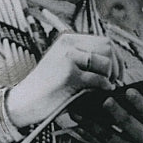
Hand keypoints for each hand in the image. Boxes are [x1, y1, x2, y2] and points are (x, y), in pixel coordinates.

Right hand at [5, 33, 120, 128]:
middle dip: (116, 67)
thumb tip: (116, 64)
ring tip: (105, 87)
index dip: (117, 58)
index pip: (104, 41)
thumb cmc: (48, 88)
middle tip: (114, 82)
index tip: (118, 74)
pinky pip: (98, 79)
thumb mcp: (65, 65)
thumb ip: (86, 59)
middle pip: (108, 48)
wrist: (24, 102)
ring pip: (105, 62)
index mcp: (68, 39)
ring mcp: (68, 58)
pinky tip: (103, 92)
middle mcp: (68, 44)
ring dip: (110, 77)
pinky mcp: (69, 74)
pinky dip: (105, 87)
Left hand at [69, 88, 142, 142]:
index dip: (138, 101)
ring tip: (78, 112)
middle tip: (106, 101)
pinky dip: (86, 134)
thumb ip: (137, 109)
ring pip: (108, 134)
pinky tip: (77, 126)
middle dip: (116, 112)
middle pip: (128, 124)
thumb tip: (116, 86)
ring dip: (91, 122)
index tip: (128, 91)